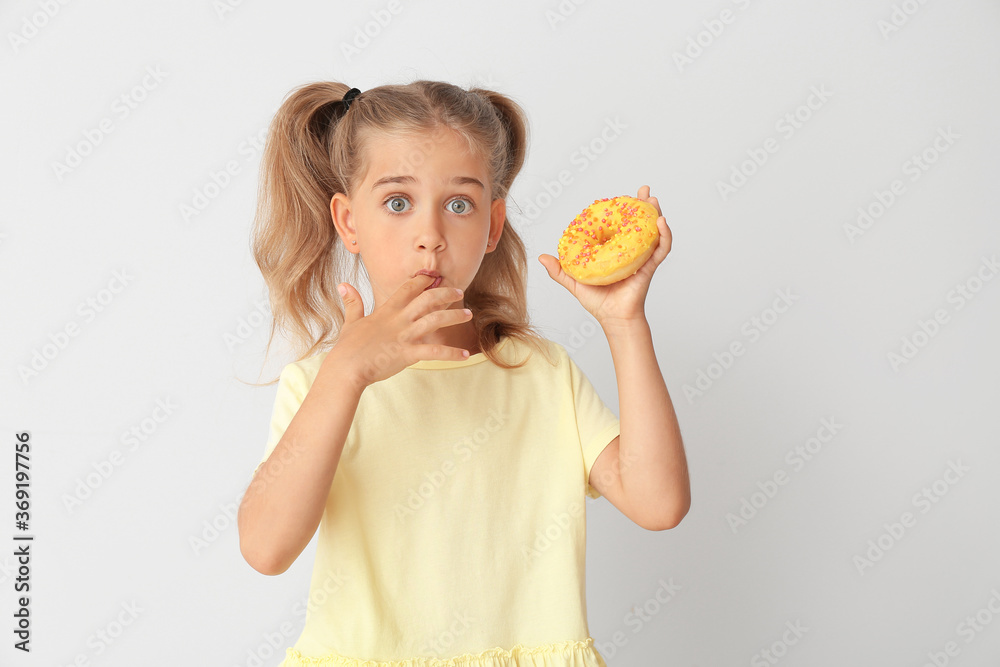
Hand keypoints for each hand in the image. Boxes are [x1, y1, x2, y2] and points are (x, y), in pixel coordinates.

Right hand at [332, 274, 472, 387]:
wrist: (346, 368)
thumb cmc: (348, 348)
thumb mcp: (351, 322)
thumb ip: (353, 303)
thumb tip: (343, 284)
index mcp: (387, 311)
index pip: (408, 289)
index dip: (422, 281)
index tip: (434, 277)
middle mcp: (399, 320)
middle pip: (428, 299)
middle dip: (445, 293)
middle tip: (459, 291)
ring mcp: (405, 336)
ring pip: (436, 320)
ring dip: (454, 316)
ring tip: (468, 314)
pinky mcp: (408, 354)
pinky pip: (435, 352)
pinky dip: (452, 353)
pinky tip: (466, 355)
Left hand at [538, 185, 672, 327]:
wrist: (613, 319)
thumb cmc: (598, 303)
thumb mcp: (575, 282)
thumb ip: (560, 270)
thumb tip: (542, 257)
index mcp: (615, 251)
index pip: (619, 226)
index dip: (621, 211)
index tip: (619, 198)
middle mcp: (630, 252)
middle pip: (639, 224)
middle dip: (643, 206)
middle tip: (644, 191)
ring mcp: (642, 258)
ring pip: (653, 232)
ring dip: (655, 214)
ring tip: (653, 200)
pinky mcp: (649, 267)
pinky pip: (661, 249)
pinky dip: (665, 235)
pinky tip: (661, 222)